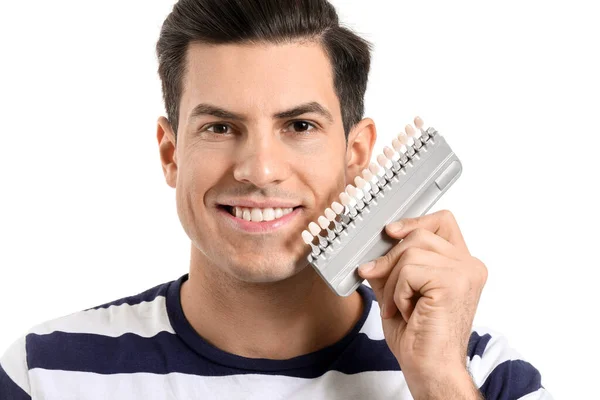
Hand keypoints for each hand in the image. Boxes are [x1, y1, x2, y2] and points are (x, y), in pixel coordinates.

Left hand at [357, 210, 486, 398]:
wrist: (430, 369)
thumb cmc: (418, 338)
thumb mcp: (398, 291)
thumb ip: (392, 266)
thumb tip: (373, 247)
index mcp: (461, 265)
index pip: (443, 221)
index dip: (414, 221)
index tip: (390, 232)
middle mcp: (469, 265)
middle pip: (419, 235)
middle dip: (391, 260)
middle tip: (383, 288)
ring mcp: (465, 272)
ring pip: (411, 251)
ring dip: (395, 282)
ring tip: (399, 307)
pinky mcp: (454, 282)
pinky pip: (410, 270)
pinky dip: (399, 292)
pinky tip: (408, 312)